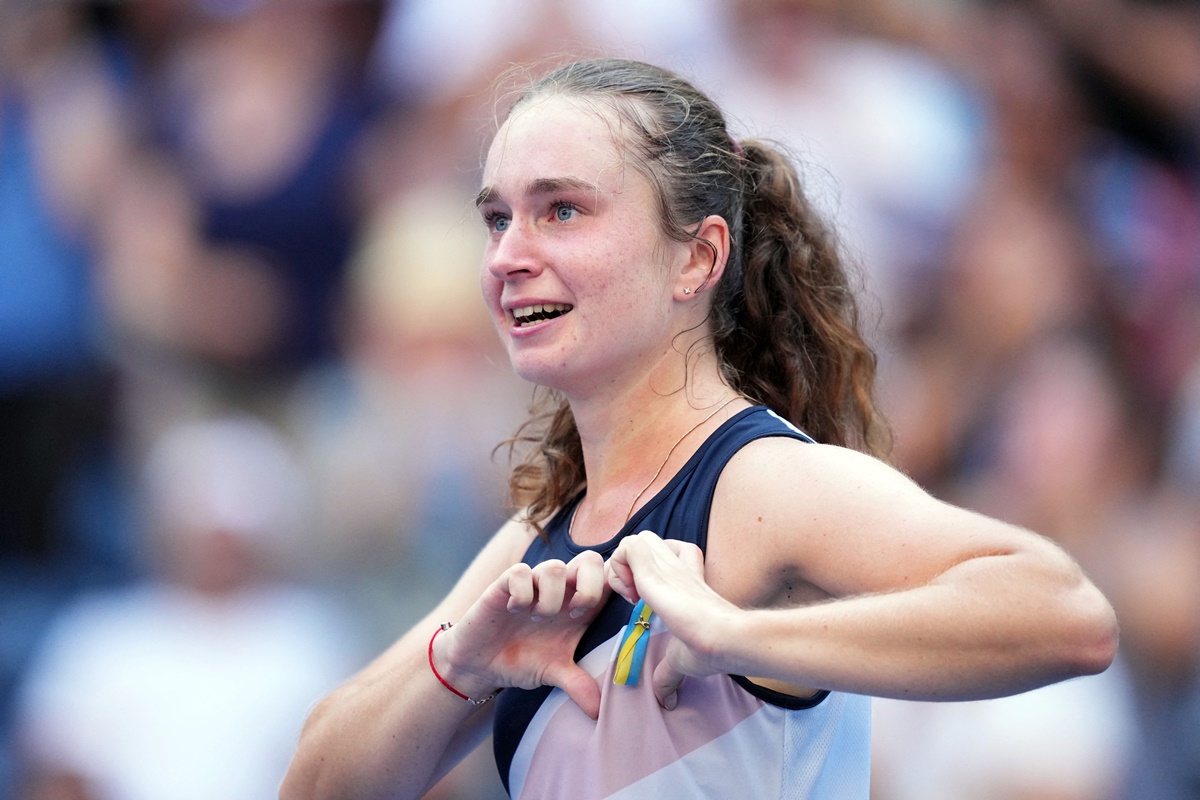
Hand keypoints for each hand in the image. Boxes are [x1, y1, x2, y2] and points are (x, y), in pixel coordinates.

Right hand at [434, 550, 608, 717]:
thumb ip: (578, 685)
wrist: (479, 664)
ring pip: (554, 566)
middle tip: (575, 615)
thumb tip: (599, 712)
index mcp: (578, 606)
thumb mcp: (554, 673)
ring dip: (551, 596)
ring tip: (537, 617)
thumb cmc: (521, 660)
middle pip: (591, 560)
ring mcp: (532, 584)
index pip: (608, 577)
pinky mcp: (503, 585)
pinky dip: (521, 593)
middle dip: (589, 587)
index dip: (618, 585)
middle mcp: (559, 590)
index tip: (607, 614)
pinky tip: (514, 610)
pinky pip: (519, 573)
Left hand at [606, 531, 741, 709]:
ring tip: (631, 594)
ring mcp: (667, 563)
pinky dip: (619, 567)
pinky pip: (626, 546)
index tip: (642, 605)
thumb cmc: (711, 647)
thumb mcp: (682, 659)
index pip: (662, 556)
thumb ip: (669, 675)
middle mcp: (677, 566)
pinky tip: (631, 594)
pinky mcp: (656, 567)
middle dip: (630, 567)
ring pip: (634, 539)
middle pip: (646, 541)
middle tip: (634, 597)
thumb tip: (668, 701)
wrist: (724, 637)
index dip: (643, 577)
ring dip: (623, 566)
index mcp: (685, 580)